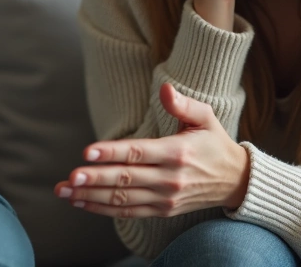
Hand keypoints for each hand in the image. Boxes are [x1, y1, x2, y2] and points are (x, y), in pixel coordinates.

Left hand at [53, 83, 250, 217]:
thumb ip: (183, 104)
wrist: (236, 181)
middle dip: (95, 178)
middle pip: (126, 179)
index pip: (138, 153)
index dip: (111, 153)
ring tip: (65, 191)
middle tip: (70, 177)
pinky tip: (81, 202)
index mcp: (177, 152)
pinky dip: (102, 209)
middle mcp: (170, 179)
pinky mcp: (162, 211)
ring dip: (91, 196)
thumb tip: (164, 88)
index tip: (87, 152)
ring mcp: (165, 198)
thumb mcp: (206, 118)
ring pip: (122, 199)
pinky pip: (128, 212)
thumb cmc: (215, 143)